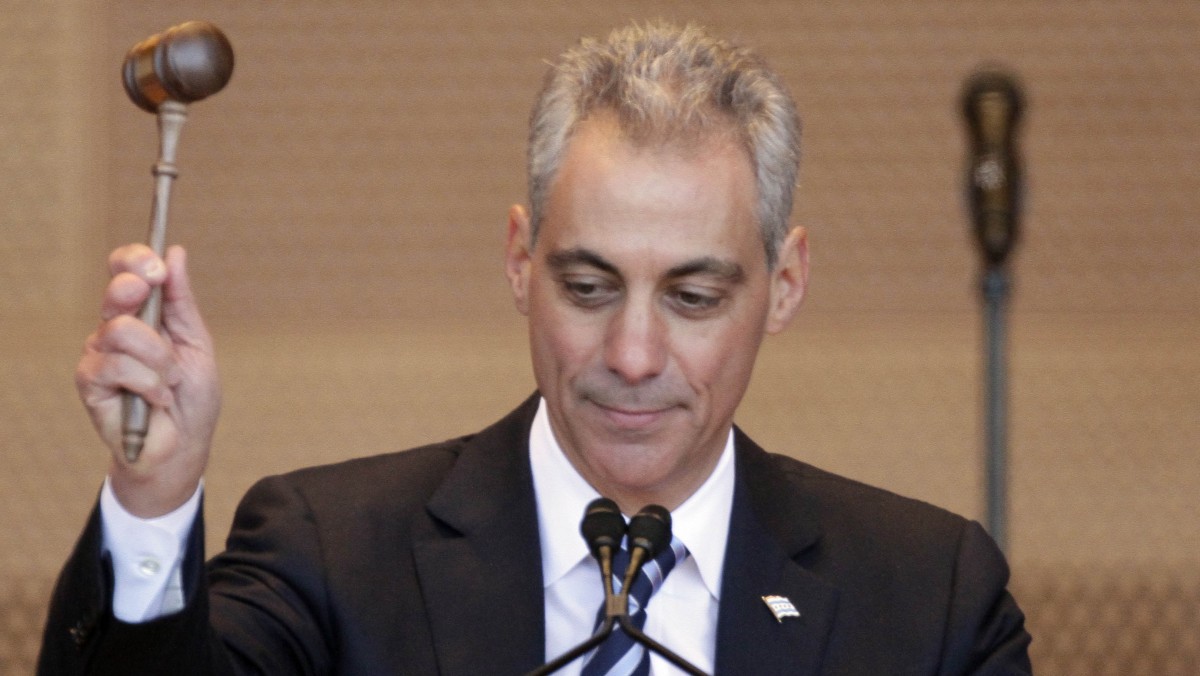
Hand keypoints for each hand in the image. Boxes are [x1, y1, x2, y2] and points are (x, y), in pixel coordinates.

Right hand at [76, 244, 220, 516]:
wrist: (183, 446)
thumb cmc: (192, 398)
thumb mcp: (197, 342)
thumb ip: (182, 301)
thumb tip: (175, 253)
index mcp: (143, 314)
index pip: (126, 271)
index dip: (135, 260)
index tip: (157, 267)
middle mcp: (115, 328)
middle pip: (117, 291)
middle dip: (140, 295)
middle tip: (164, 319)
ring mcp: (99, 354)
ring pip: (122, 331)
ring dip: (160, 361)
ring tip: (170, 384)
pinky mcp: (89, 382)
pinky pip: (117, 366)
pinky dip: (149, 384)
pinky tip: (157, 400)